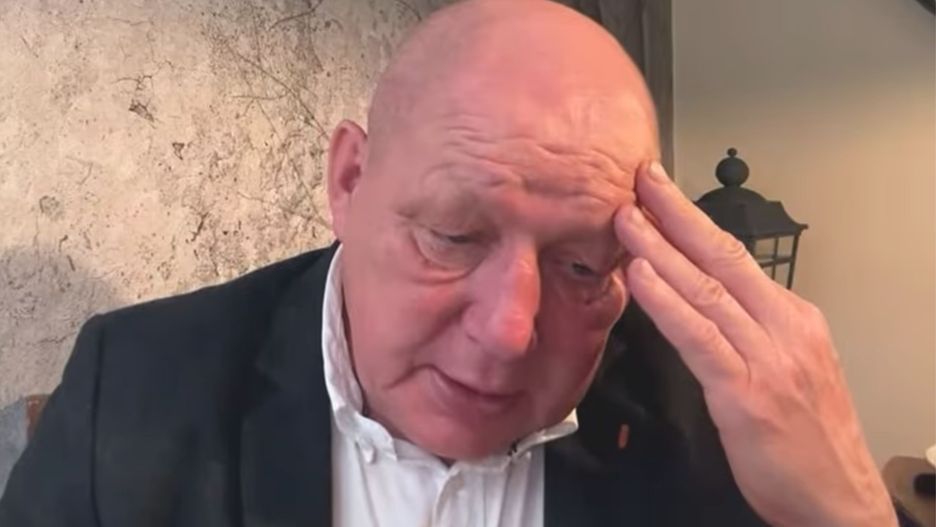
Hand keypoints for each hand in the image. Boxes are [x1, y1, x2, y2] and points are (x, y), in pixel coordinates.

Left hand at [614, 162, 895, 526]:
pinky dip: (667, 303)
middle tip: (641, 179)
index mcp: (793, 317)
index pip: (735, 257)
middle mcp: (784, 328)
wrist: (837, 499)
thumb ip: (748, 329)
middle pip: (723, 257)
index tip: (661, 194)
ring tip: (627, 219)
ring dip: (661, 250)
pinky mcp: (746, 394)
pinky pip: (699, 338)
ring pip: (706, 290)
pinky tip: (641, 278)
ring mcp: (768, 358)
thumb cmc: (807, 438)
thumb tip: (702, 298)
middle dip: (676, 214)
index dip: (693, 222)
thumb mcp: (787, 366)